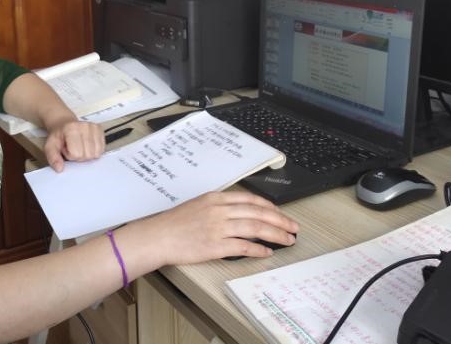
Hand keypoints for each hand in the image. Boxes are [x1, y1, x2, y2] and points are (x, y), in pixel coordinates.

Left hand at [44, 120, 105, 171]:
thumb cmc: (59, 136)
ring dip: (88, 154)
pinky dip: (94, 151)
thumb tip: (59, 168)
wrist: (63, 125)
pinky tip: (87, 145)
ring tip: (80, 147)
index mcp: (71, 129)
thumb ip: (53, 158)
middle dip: (80, 156)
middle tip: (73, 148)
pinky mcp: (100, 129)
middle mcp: (84, 126)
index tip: (67, 149)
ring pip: (96, 153)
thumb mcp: (50, 147)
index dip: (70, 156)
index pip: (76, 154)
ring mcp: (93, 127)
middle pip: (88, 155)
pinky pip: (102, 149)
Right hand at [131, 191, 298, 265]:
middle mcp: (219, 210)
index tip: (281, 214)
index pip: (251, 200)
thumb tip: (240, 213)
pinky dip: (258, 249)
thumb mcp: (198, 205)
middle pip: (258, 213)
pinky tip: (267, 252)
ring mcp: (218, 228)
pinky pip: (243, 246)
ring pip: (255, 228)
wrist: (157, 236)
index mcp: (216, 198)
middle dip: (280, 221)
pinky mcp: (215, 246)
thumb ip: (219, 206)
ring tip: (287, 241)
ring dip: (275, 235)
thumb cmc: (174, 223)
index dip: (270, 207)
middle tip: (293, 228)